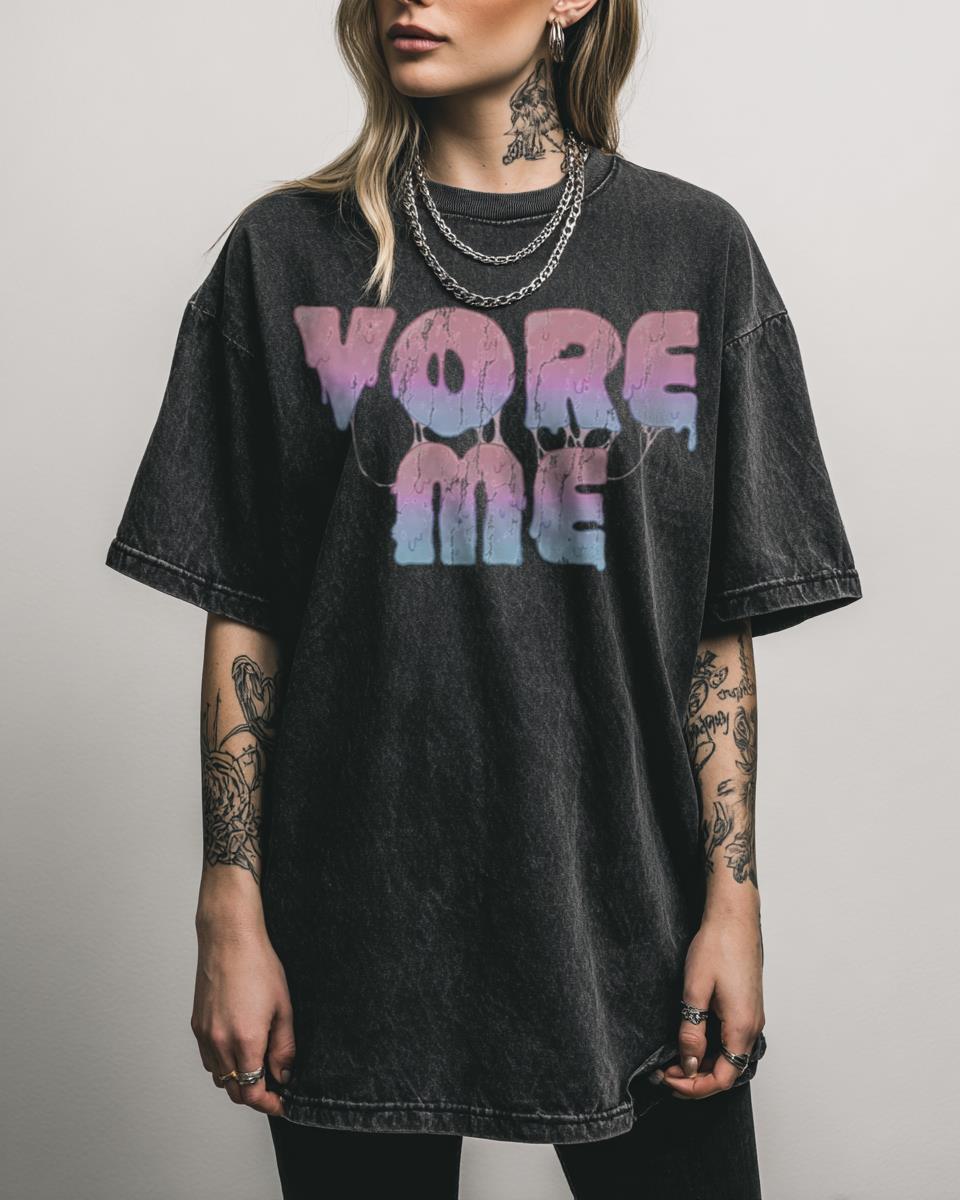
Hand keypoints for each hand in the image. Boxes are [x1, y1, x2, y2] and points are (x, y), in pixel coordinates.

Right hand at [191, 915, 295, 1116]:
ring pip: (219, 1077)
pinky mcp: (196, 1026)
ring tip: (258, 1066)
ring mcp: (205, 1035)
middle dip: (255, 1095)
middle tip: (274, 1088)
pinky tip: (238, 1049)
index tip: (281, 1103)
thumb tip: (284, 1074)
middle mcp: (220, 1043)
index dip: (268, 1104)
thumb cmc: (258, 966)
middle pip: (234, 1091)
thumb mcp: (283, 1007)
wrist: (229, 939)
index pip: (252, 1092)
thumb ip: (284, 1047)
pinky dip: (223, 1065)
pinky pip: (208, 1059)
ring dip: (238, 1081)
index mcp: (245, 1040)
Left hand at [658, 909, 764, 1099]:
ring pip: (729, 1057)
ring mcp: (752, 1017)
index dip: (694, 1087)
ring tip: (673, 1059)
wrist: (734, 918)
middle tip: (664, 1072)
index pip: (722, 1078)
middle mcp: (753, 1027)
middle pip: (727, 1072)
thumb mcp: (695, 990)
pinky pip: (731, 1040)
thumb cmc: (717, 946)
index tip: (668, 1079)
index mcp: (742, 1027)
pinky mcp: (747, 1007)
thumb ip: (692, 1031)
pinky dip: (711, 1049)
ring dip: (703, 1064)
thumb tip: (689, 1064)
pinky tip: (691, 1041)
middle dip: (695, 1079)